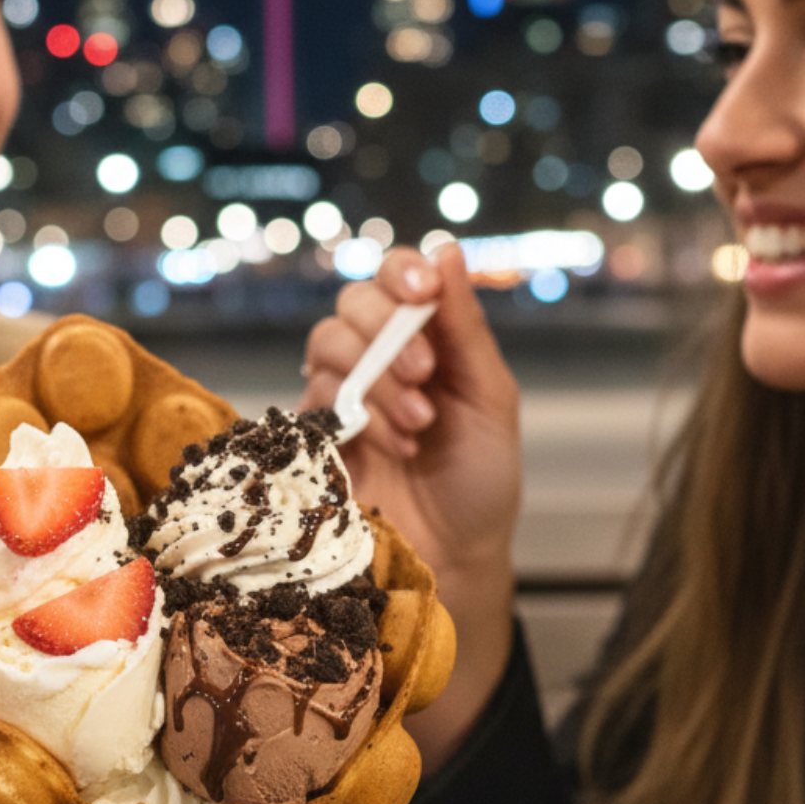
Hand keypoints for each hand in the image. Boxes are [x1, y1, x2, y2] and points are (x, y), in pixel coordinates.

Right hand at [302, 244, 520, 767]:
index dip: (401, 271)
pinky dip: (361, 415)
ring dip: (377, 377)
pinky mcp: (314, 433)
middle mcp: (379, 356)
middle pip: (352, 301)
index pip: (397, 277)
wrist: (457, 554)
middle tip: (424, 374)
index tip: (421, 289)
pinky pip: (315, 397)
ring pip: (327, 343)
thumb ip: (464, 327)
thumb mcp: (490, 397)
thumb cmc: (481, 476)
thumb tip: (447, 249)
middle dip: (388, 330)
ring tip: (418, 424)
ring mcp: (342, 393)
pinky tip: (396, 446)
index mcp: (425, 337)